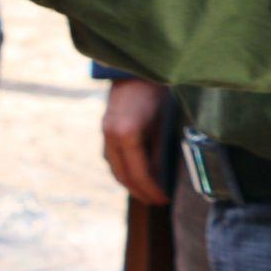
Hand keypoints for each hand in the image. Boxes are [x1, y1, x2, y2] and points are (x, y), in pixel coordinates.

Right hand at [102, 77, 169, 203]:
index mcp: (127, 135)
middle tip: (156, 201)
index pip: (138, 174)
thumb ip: (157, 153)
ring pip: (114, 167)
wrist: (135, 68)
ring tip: (146, 190)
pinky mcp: (105, 127)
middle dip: (139, 191)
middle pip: (122, 175)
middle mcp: (111, 136)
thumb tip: (159, 179)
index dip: (152, 190)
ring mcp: (105, 131)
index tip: (164, 200)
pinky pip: (111, 156)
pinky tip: (135, 171)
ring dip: (129, 182)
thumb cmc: (155, 94)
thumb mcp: (162, 126)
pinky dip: (123, 169)